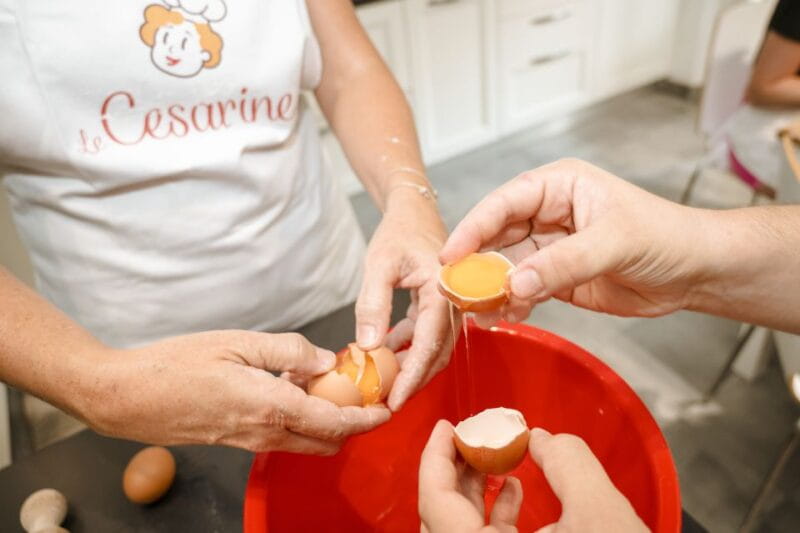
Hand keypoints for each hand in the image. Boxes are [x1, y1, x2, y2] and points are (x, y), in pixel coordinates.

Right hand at [84, 331, 390, 453]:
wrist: (127, 397)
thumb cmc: (177, 363)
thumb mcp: (237, 344)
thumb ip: (288, 351)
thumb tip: (327, 360)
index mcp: (271, 407)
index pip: (336, 422)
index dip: (369, 418)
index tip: (389, 406)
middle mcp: (266, 432)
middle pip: (328, 441)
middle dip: (355, 424)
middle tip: (367, 395)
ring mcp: (250, 441)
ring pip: (307, 442)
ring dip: (329, 422)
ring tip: (334, 387)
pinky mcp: (237, 441)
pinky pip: (283, 437)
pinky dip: (302, 421)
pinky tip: (295, 389)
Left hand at [356, 189, 454, 410]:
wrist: (414, 212)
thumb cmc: (398, 233)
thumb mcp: (379, 265)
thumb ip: (373, 304)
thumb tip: (368, 348)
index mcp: (445, 292)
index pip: (429, 345)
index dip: (412, 377)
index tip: (394, 402)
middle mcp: (454, 303)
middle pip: (436, 354)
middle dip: (412, 381)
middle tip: (384, 403)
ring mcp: (450, 307)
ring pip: (433, 350)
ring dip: (410, 369)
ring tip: (382, 384)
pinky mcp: (440, 308)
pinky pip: (428, 337)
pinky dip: (409, 351)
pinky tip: (386, 355)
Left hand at [417, 420, 647, 532]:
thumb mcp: (602, 513)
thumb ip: (568, 464)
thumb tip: (542, 439)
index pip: (435, 504)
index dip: (435, 458)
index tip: (447, 425)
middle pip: (442, 517)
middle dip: (455, 471)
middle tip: (471, 434)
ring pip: (461, 532)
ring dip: (473, 491)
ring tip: (493, 453)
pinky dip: (493, 516)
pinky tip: (515, 488)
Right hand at [440, 159, 705, 324]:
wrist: (696, 272)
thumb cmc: (665, 236)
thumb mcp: (615, 242)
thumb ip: (564, 262)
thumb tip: (514, 283)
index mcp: (558, 186)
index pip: (503, 203)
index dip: (473, 228)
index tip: (450, 256)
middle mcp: (547, 214)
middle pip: (496, 236)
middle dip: (476, 263)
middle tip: (454, 290)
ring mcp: (550, 248)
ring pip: (505, 266)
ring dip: (490, 288)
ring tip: (477, 311)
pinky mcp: (557, 278)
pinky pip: (522, 289)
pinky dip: (510, 303)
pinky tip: (504, 316)